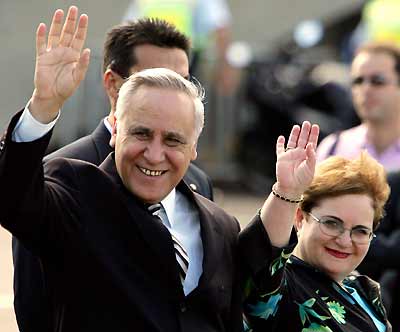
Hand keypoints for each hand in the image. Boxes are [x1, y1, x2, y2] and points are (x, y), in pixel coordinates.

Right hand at [30, 6, 89, 122]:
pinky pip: (41, 44)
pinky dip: (41, 35)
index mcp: (74, 56)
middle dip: (71, 21)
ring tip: (59, 12)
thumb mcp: (78, 77)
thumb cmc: (66, 88)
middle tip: (73, 9)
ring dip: (56, 23)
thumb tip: (87, 51)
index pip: (79, 38)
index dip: (81, 28)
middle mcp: (64, 52)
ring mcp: (52, 53)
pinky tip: (43, 26)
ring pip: (55, 35)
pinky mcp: (42, 57)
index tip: (84, 17)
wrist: (52, 96)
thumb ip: (83, 64)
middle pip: (67, 33)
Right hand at [275, 121, 318, 195]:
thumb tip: (310, 144)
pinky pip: (280, 149)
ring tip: (297, 126)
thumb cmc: (303, 180)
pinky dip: (280, 143)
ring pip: (292, 142)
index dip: (313, 135)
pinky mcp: (281, 158)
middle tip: (307, 123)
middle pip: (302, 140)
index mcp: (307, 156)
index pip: (311, 143)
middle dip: (305, 131)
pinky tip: (281, 137)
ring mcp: (290, 156)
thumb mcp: (310, 168)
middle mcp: (299, 154)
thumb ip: (311, 156)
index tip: (315, 126)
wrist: (291, 188)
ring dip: (294, 134)